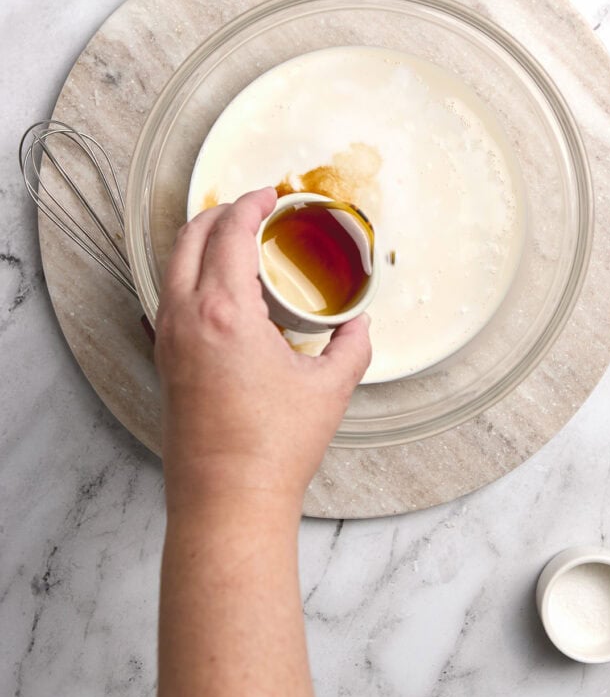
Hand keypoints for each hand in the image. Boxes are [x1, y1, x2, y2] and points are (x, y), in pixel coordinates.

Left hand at [154, 187, 371, 511]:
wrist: (226, 501)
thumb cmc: (272, 448)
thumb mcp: (329, 389)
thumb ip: (352, 347)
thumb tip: (359, 326)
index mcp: (224, 311)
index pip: (228, 232)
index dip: (249, 204)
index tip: (269, 195)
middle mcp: (186, 317)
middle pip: (189, 237)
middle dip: (219, 213)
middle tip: (252, 209)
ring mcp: (168, 338)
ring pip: (173, 265)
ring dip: (200, 241)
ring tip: (235, 240)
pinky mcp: (164, 360)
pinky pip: (170, 295)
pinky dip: (190, 273)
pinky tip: (219, 288)